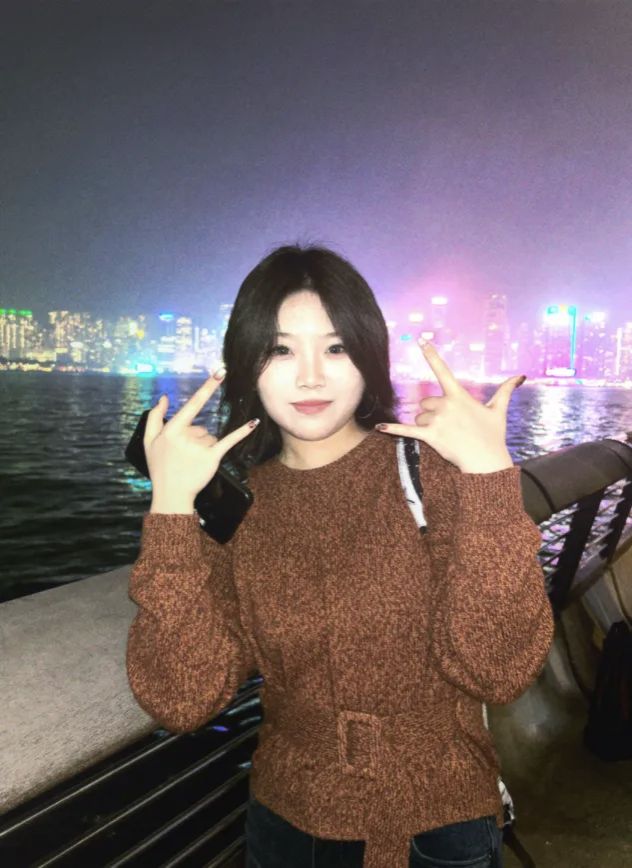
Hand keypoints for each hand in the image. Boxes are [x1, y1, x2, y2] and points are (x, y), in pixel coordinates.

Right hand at [145, 369, 258, 508]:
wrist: (171, 494)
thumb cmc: (160, 467)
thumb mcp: (149, 442)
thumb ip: (154, 417)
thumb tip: (163, 397)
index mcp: (172, 429)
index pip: (193, 404)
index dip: (207, 387)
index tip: (220, 372)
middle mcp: (186, 436)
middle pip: (201, 428)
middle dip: (194, 440)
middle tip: (183, 457)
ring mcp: (200, 447)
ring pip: (210, 437)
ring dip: (204, 448)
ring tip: (191, 462)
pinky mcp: (212, 457)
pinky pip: (229, 441)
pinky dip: (242, 432)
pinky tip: (253, 422)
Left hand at [376, 340, 523, 473]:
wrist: (487, 461)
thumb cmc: (493, 436)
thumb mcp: (499, 411)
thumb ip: (506, 391)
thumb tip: (521, 376)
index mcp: (459, 395)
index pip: (442, 370)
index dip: (431, 355)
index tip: (421, 340)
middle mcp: (446, 404)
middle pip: (425, 402)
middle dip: (432, 412)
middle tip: (450, 426)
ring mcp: (437, 420)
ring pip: (419, 417)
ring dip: (426, 425)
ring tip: (444, 435)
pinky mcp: (430, 435)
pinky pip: (407, 430)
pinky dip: (393, 429)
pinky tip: (379, 427)